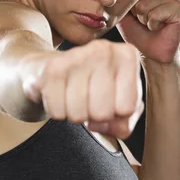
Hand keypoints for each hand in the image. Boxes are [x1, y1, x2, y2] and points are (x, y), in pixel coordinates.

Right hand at [21, 39, 143, 138]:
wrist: (56, 68)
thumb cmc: (94, 86)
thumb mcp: (119, 103)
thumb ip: (124, 123)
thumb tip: (112, 128)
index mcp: (127, 56)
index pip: (126, 109)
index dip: (116, 115)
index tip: (110, 101)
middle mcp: (105, 50)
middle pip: (102, 113)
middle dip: (94, 116)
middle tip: (89, 100)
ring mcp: (77, 56)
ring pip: (78, 115)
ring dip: (75, 115)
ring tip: (74, 97)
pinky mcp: (52, 67)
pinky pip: (57, 111)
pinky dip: (57, 112)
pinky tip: (60, 95)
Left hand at [116, 0, 179, 64]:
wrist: (150, 52)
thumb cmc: (137, 32)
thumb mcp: (122, 13)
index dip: (130, 3)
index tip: (135, 13)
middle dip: (138, 11)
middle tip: (145, 20)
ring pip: (146, 4)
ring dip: (145, 18)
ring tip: (151, 23)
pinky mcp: (178, 8)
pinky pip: (156, 13)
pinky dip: (153, 24)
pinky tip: (158, 27)